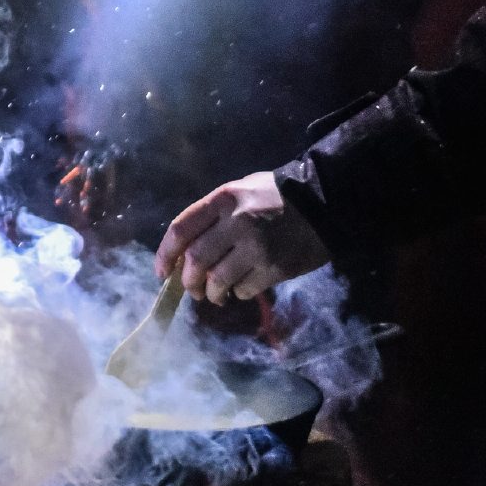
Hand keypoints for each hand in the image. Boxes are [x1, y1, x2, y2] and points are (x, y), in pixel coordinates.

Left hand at [154, 172, 329, 305]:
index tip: (161, 273)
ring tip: (216, 295)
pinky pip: (244, 290)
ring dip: (212, 293)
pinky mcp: (274, 268)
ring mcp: (256, 247)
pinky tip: (243, 288)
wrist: (323, 202)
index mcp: (223, 200)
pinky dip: (238, 294)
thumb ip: (213, 215)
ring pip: (217, 281)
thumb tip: (185, 252)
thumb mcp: (240, 191)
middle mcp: (236, 223)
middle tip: (193, 289)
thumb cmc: (275, 196)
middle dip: (188, 281)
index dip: (164, 255)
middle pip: (195, 260)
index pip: (181, 230)